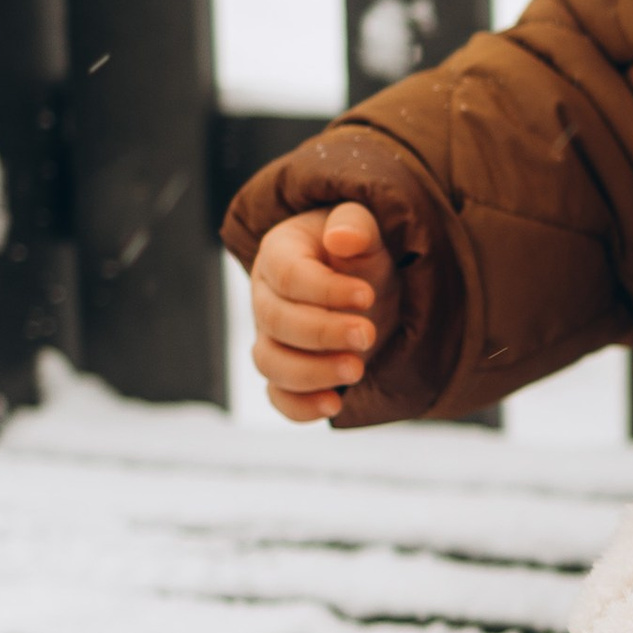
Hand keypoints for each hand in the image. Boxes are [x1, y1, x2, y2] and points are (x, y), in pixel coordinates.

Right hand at [249, 203, 403, 424]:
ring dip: (312, 372)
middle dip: (322, 332)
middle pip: (275, 321)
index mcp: (278, 255)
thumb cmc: (359, 253)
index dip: (325, 289)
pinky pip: (279, 397)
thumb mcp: (365, 230)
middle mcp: (265, 298)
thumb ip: (356, 225)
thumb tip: (342, 237)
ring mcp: (271, 339)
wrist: (364, 284)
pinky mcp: (286, 374)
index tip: (367, 295)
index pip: (288, 275)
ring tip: (357, 369)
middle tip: (368, 334)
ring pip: (270, 363)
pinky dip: (300, 407)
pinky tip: (335, 405)